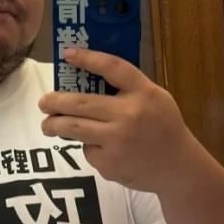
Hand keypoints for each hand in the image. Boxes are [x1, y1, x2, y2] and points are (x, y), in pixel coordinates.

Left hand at [39, 48, 193, 191]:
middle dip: (54, 102)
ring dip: (53, 125)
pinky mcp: (110, 164)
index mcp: (144, 94)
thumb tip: (83, 78)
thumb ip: (126, 89)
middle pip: (80, 103)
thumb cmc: (162, 127)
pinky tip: (100, 149)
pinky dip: (88, 147)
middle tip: (43, 102)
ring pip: (73, 129)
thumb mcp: (154, 99)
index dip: (88, 59)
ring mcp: (118, 141)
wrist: (179, 169)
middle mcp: (130, 115)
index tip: (67, 54)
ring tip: (47, 125)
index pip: (112, 68)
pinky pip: (88, 150)